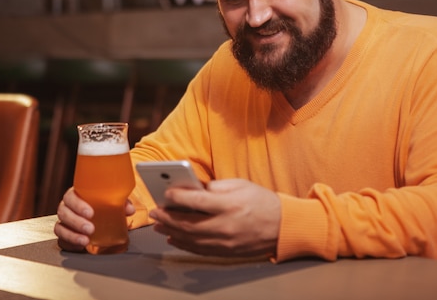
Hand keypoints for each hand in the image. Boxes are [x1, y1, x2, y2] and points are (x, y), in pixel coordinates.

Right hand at [54, 187, 135, 251]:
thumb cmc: (102, 205)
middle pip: (63, 213)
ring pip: (60, 228)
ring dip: (72, 235)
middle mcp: (67, 208)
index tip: (90, 213)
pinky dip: (70, 244)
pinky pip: (61, 240)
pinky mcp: (64, 235)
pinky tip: (80, 246)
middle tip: (90, 228)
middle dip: (76, 222)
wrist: (100, 217)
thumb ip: (121, 202)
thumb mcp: (112, 201)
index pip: (70, 197)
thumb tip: (129, 210)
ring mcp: (64, 222)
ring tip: (85, 240)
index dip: (78, 205)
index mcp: (76, 195)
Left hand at [150, 178, 280, 256]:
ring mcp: (225, 242)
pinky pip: (199, 249)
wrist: (283, 226)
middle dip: (168, 217)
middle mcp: (226, 225)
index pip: (197, 202)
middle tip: (154, 212)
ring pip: (191, 239)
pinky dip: (183, 244)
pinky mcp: (225, 252)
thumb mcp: (240, 185)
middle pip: (189, 223)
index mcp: (230, 205)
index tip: (166, 194)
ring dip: (171, 231)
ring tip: (158, 225)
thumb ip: (215, 187)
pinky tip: (173, 238)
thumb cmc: (261, 201)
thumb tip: (192, 189)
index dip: (178, 198)